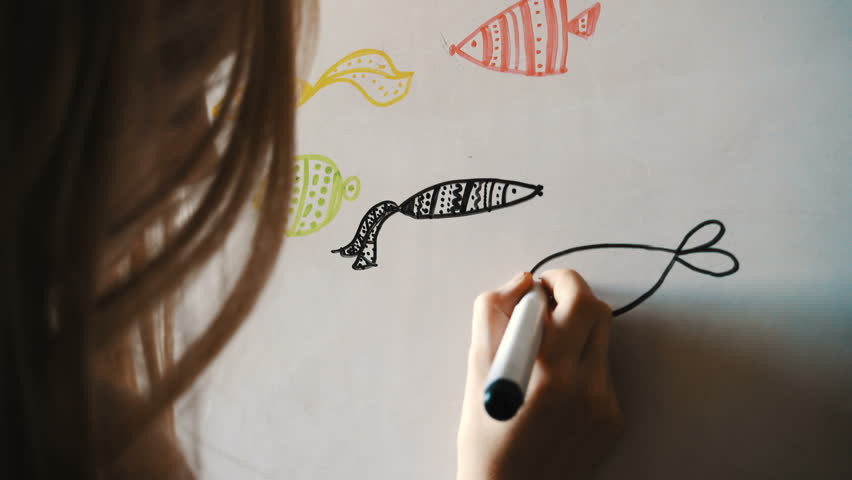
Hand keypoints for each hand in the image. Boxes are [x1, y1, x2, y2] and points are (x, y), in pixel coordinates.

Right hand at [457, 270, 623, 479]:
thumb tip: (521, 282)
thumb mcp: (477, 367)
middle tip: (547, 309)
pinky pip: (604, 374)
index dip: (558, 282)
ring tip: (547, 358)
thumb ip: (493, 312)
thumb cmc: (485, 433)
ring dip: (578, 335)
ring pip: (603, 342)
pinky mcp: (614, 420)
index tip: (540, 287)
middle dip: (573, 300)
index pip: (577, 298)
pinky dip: (583, 368)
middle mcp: (585, 385)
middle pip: (600, 313)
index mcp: (549, 368)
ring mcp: (605, 405)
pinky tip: (557, 392)